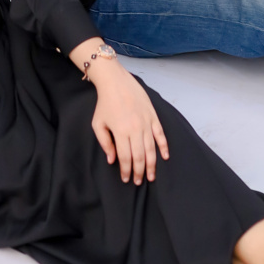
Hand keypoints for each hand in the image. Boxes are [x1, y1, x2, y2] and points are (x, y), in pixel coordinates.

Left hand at [89, 62, 169, 184]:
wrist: (116, 82)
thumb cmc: (105, 103)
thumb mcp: (98, 124)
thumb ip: (104, 143)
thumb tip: (112, 160)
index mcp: (121, 132)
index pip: (125, 157)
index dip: (126, 171)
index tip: (126, 179)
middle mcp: (135, 129)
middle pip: (140, 156)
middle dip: (139, 172)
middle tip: (138, 181)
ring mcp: (146, 122)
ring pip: (151, 148)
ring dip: (152, 164)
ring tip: (151, 176)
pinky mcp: (153, 116)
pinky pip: (160, 134)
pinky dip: (164, 146)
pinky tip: (164, 157)